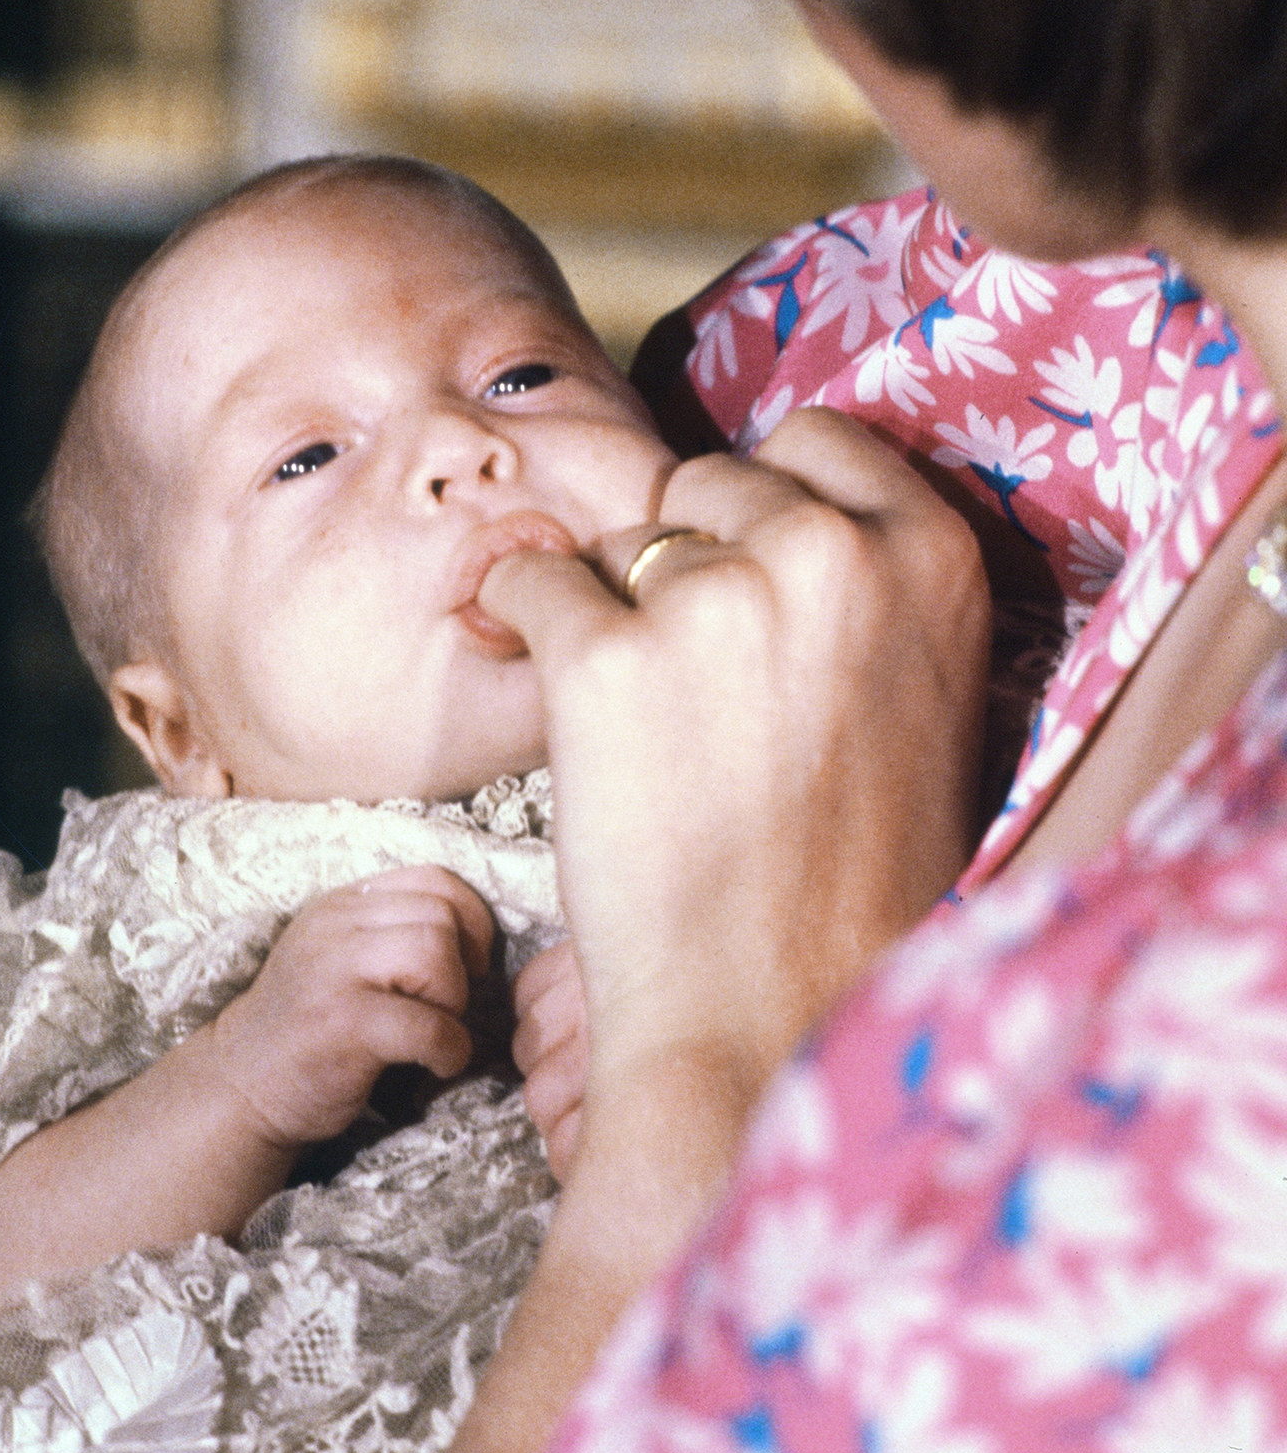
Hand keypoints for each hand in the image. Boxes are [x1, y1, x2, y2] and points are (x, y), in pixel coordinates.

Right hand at [207, 866, 494, 1157]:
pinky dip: (449, 1048)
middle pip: (440, 916)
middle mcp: (334, 927)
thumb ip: (390, 932)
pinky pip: (428, 1024)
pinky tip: (437, 1063)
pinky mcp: (342, 1026)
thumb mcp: (338, 957)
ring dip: (454, 1000)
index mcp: (341, 905)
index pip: (433, 879)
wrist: (241, 1086)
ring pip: (435, 955)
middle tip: (446, 1006)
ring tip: (436, 1029)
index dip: (472, 919)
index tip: (471, 963)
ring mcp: (333, 973)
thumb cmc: (308, 1026)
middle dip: (462, 966)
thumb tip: (478, 934)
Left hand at [480, 408, 990, 1140]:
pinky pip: (532, 583)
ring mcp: (714, 600)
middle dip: (687, 559)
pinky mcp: (602, 657)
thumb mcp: (924, 701)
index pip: (818, 438)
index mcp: (931, 557)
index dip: (766, 499)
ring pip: (620, 536)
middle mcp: (829, 554)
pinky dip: (522, 625)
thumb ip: (869, 588)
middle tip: (694, 678)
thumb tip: (768, 507)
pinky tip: (552, 689)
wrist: (772, 1014)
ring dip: (613, 602)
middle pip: (708, 483)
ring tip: (644, 718)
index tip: (746, 564)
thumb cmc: (853, 878)